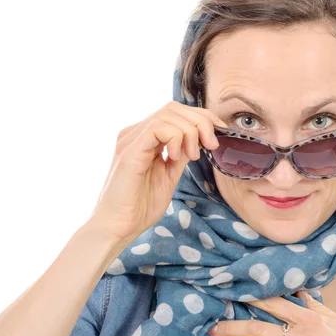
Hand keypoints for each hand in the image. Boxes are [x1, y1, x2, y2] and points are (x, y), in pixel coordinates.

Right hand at [87, 101, 225, 244]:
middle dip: (201, 121)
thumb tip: (199, 142)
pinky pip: (157, 128)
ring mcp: (130, 140)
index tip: (218, 137)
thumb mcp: (168, 176)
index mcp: (143, 138)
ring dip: (190, 132)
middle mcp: (134, 134)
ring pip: (168, 114)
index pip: (175, 112)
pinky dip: (175, 138)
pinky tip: (176, 158)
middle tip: (211, 145)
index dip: (202, 118)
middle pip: (173, 107)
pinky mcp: (129, 151)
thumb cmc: (139, 207)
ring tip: (192, 157)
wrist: (117, 228)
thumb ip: (180, 157)